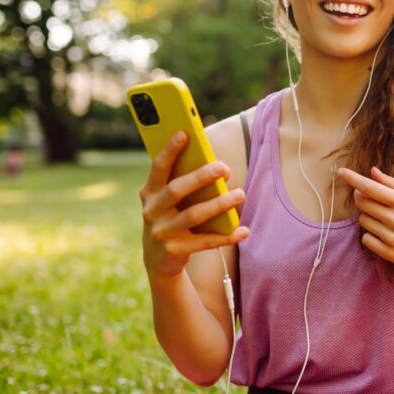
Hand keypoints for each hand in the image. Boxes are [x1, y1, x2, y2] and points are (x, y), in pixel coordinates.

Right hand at [139, 131, 248, 278]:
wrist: (158, 260)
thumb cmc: (170, 218)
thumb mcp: (168, 201)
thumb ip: (181, 182)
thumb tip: (211, 163)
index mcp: (149, 192)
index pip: (158, 167)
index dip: (170, 150)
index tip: (185, 133)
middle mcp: (152, 211)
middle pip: (177, 190)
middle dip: (201, 177)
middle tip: (224, 168)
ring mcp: (161, 232)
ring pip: (194, 215)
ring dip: (219, 204)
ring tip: (241, 194)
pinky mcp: (174, 251)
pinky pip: (205, 241)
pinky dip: (226, 235)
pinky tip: (243, 230)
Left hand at [337, 166, 393, 272]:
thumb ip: (391, 184)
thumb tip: (371, 171)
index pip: (369, 187)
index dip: (352, 178)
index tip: (340, 172)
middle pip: (362, 203)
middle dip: (362, 199)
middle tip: (373, 200)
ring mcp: (393, 238)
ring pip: (362, 220)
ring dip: (369, 218)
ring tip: (386, 220)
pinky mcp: (390, 254)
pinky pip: (366, 239)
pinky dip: (371, 235)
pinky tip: (386, 235)